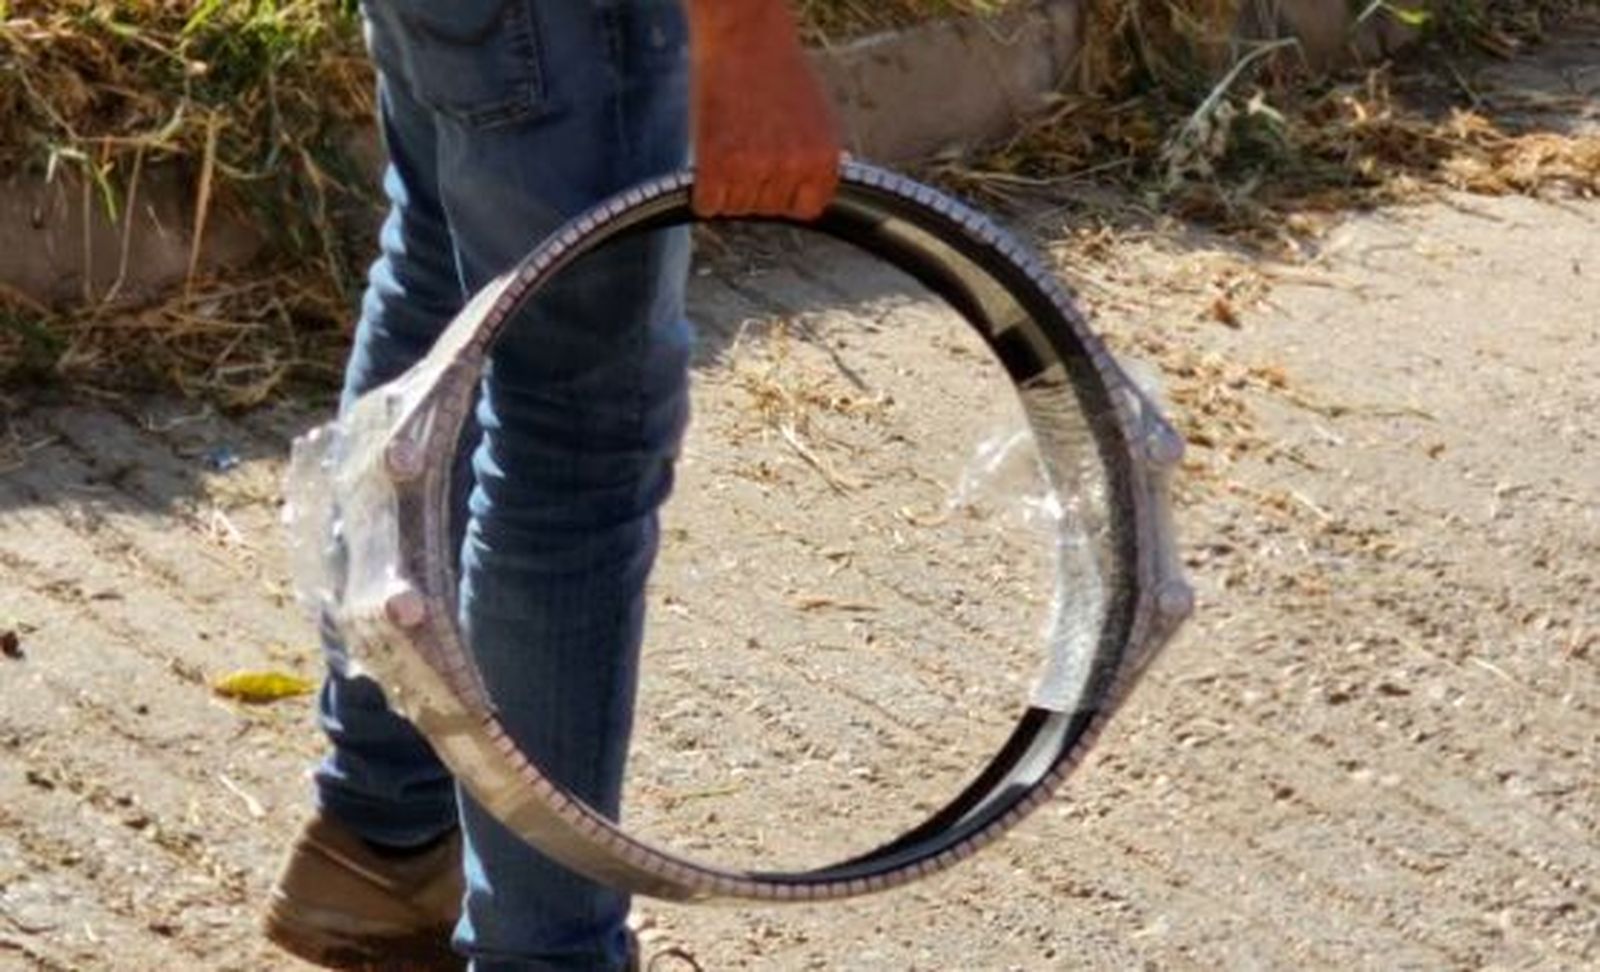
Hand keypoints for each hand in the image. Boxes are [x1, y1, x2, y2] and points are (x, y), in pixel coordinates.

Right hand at [689, 0, 840, 220]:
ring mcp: (754, 168)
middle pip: (768, 209)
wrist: (742, 35)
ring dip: (727, 189)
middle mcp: (792, 167)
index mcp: (823, 158)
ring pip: (737, 208)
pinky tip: (709, 163)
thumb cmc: (777, 66)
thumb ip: (818, 157)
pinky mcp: (717, 165)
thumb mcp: (818, 116)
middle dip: (755, 188)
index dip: (787, 196)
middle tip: (745, 153)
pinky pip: (708, 205)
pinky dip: (703, 192)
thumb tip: (818, 186)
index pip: (808, 208)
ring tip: (729, 147)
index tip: (775, 185)